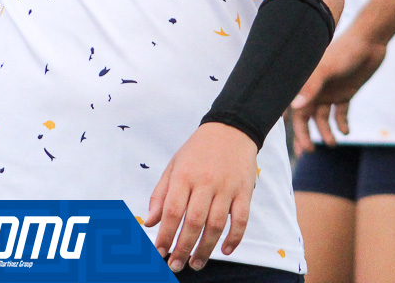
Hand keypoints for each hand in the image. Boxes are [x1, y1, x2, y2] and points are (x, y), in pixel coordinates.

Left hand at [142, 123, 256, 272]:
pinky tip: (225, 250)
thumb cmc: (197, 150)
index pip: (172, 210)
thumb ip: (161, 194)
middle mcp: (205, 181)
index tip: (159, 253)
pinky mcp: (245, 191)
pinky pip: (241, 220)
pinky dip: (234, 238)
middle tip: (176, 265)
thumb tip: (150, 223)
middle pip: (193, 221)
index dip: (165, 234)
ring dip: (205, 249)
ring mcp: (227, 187)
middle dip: (183, 248)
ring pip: (216, 224)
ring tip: (196, 263)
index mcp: (184, 174)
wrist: (230, 129)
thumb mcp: (174, 165)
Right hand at [290, 27, 385, 153]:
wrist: (370, 41)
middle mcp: (314, 87)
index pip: (292, 106)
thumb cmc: (345, 51)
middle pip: (305, 116)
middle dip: (305, 134)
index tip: (291, 141)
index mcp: (305, 80)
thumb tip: (295, 108)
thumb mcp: (327, 68)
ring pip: (322, 117)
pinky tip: (346, 131)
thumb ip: (311, 87)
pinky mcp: (345, 92)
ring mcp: (330, 90)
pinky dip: (342, 123)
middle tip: (308, 152)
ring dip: (325, 131)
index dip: (289, 124)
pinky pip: (340, 113)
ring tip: (333, 143)